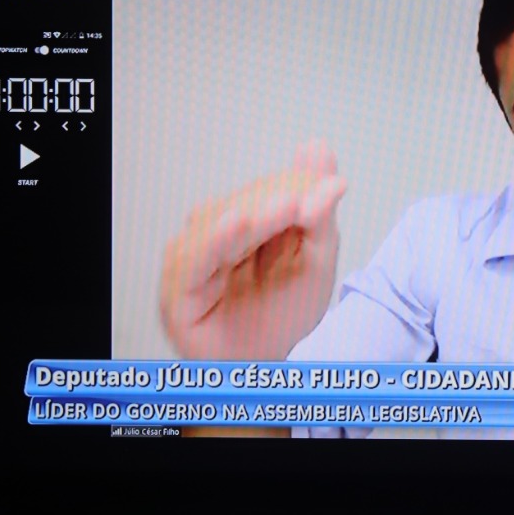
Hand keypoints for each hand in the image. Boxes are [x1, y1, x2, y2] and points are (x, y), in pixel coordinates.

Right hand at [159, 140, 347, 360]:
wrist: (265, 366)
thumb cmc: (283, 314)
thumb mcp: (316, 259)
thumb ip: (319, 209)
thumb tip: (318, 148)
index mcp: (249, 217)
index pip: (275, 188)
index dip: (301, 187)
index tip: (334, 187)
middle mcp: (217, 229)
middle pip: (250, 202)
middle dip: (284, 204)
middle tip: (313, 209)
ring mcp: (195, 253)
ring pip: (224, 221)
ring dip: (258, 215)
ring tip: (289, 208)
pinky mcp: (179, 283)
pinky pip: (197, 257)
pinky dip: (215, 239)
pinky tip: (235, 223)